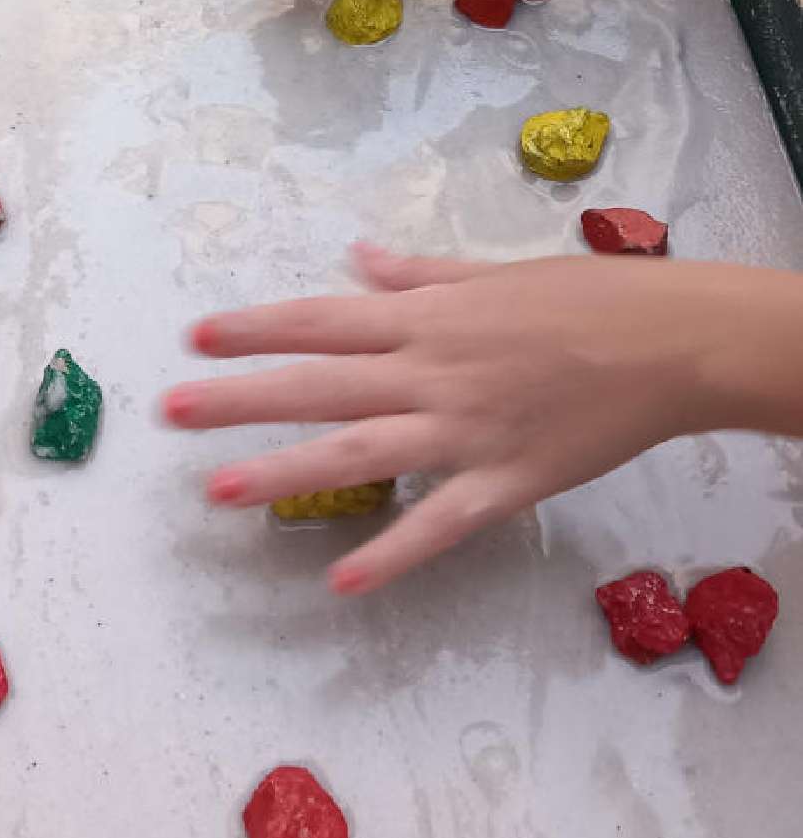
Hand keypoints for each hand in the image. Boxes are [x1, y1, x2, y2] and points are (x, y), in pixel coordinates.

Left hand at [164, 246, 750, 594]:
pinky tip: (342, 579)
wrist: (666, 341)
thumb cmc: (582, 296)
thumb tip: (359, 257)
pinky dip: (391, 551)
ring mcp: (464, 429)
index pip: (321, 320)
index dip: (255, 327)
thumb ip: (417, 273)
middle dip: (240, 397)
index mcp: (427, 316)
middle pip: (318, 383)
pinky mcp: (504, 481)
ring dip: (285, 470)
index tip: (195, 335)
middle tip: (172, 409)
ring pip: (359, 451)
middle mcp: (431, 370)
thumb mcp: (491, 272)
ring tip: (219, 490)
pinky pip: (439, 522)